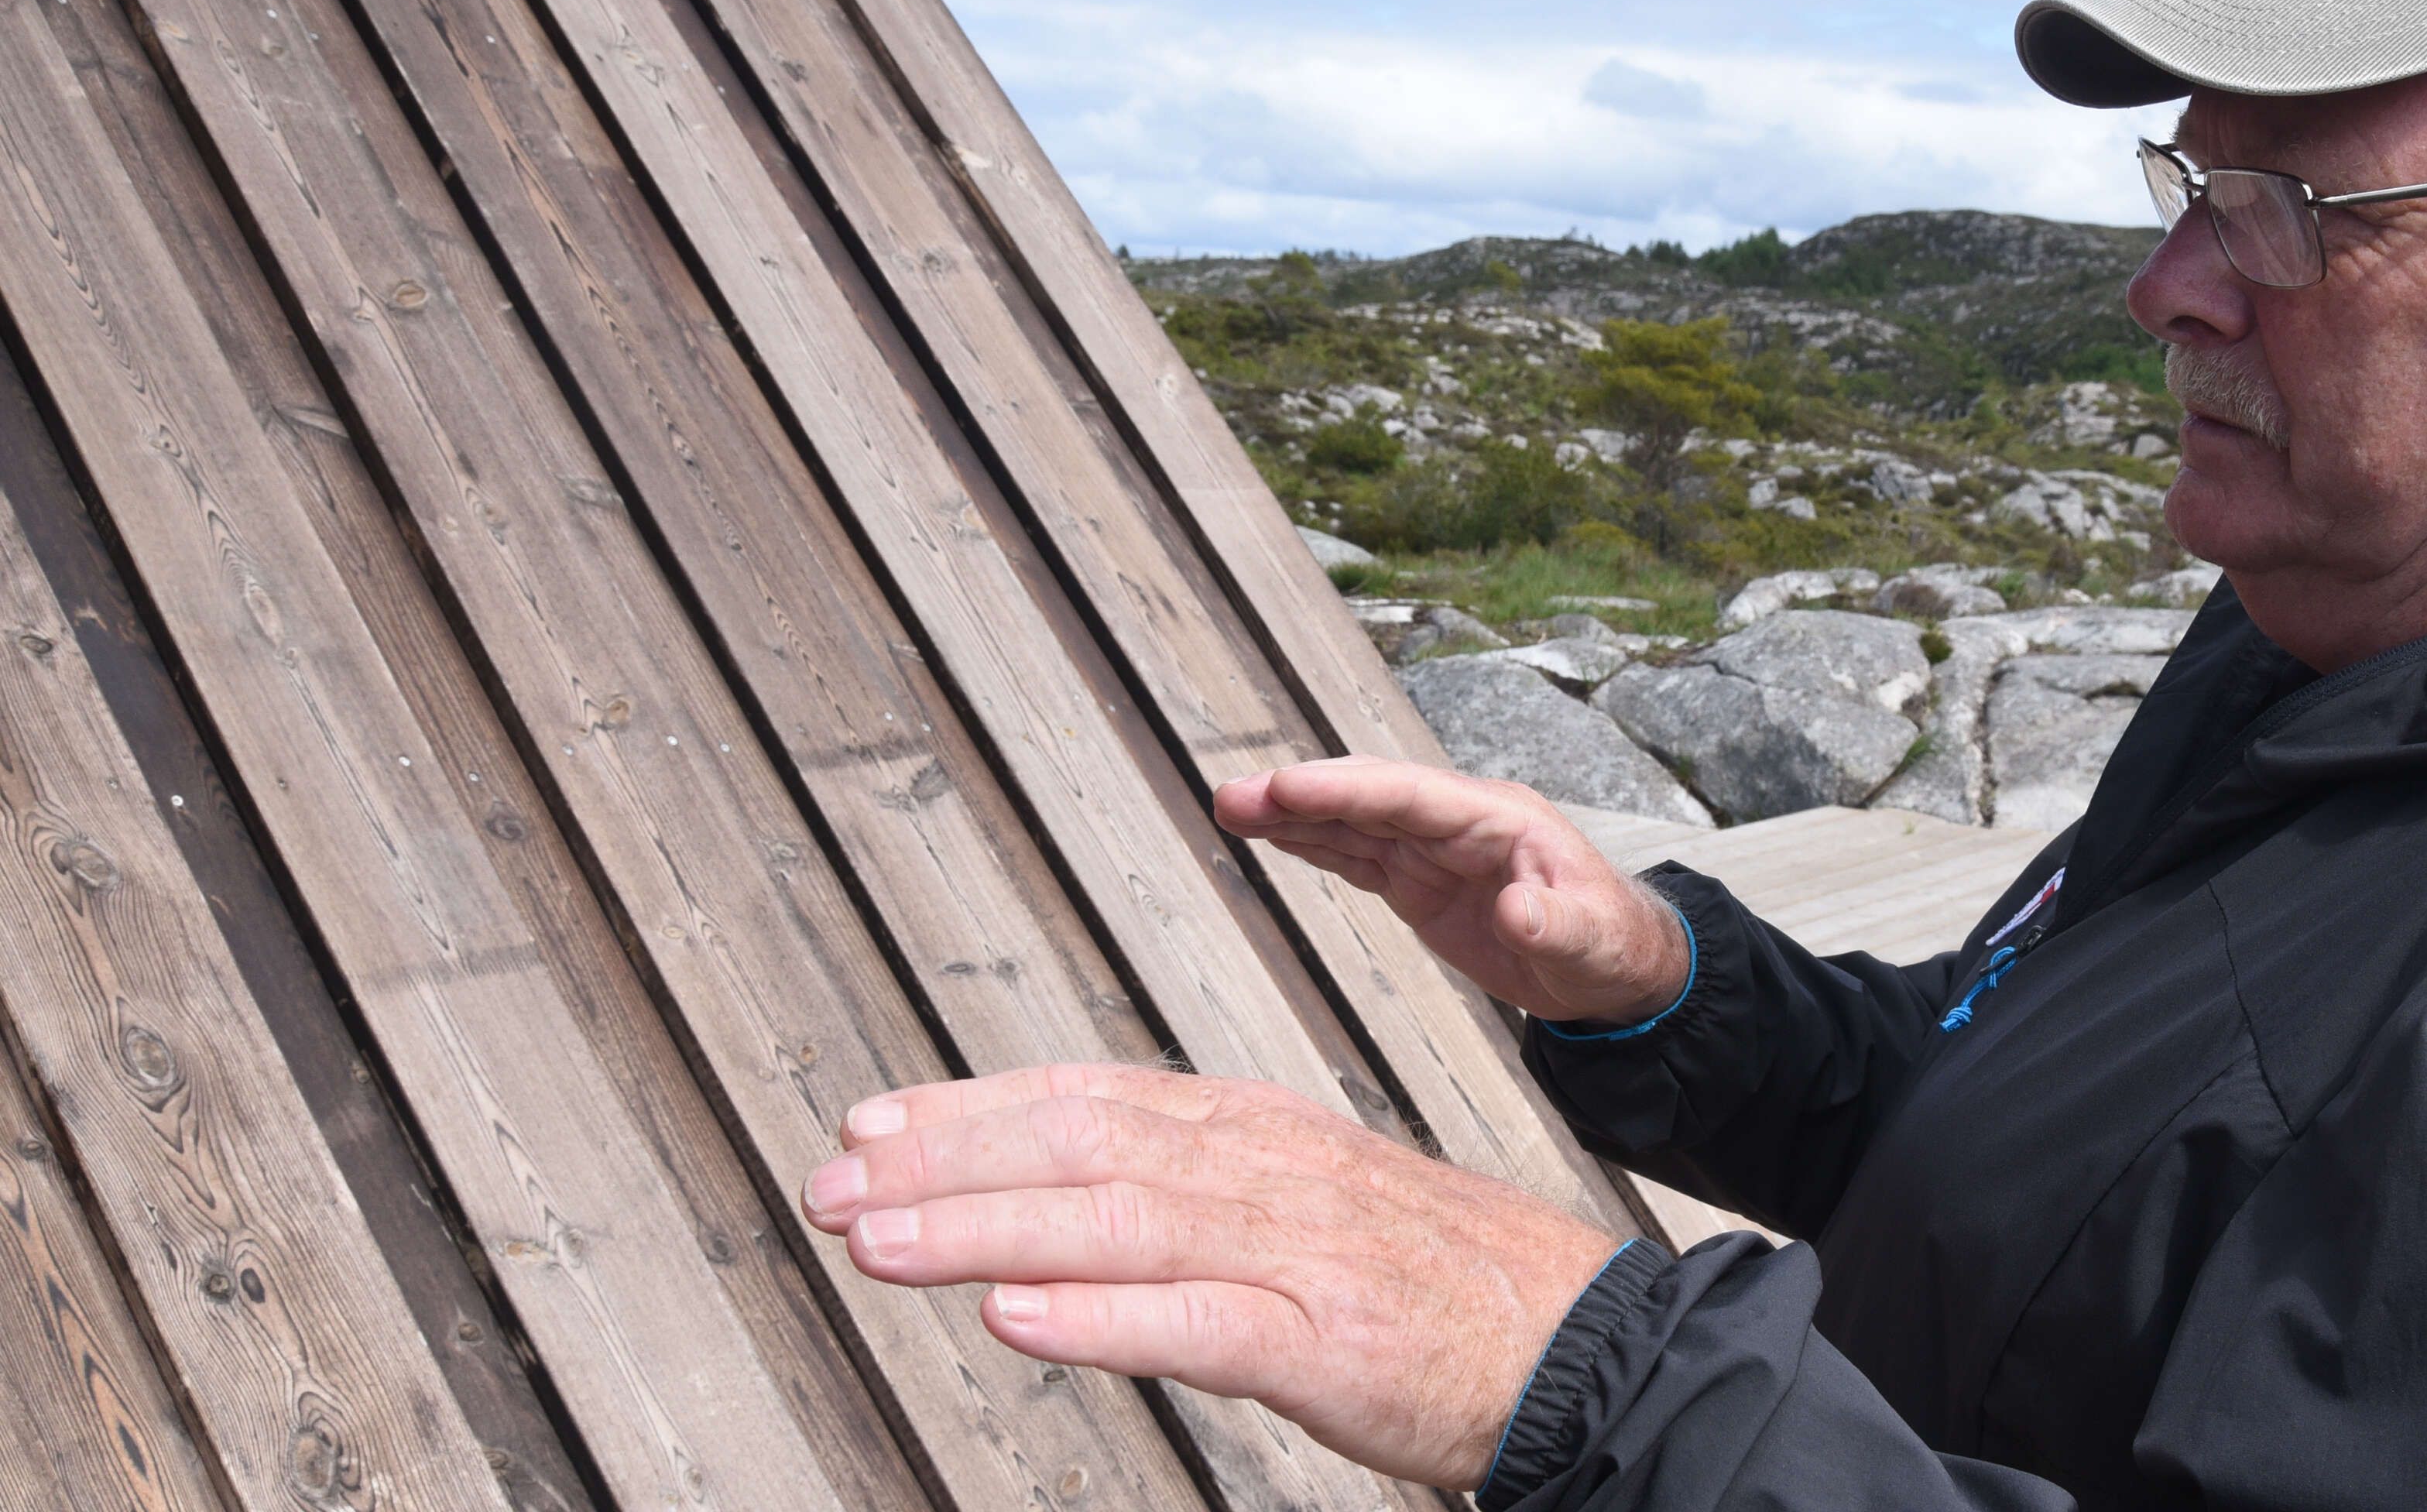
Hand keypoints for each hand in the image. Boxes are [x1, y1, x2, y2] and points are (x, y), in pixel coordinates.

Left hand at [802, 1062, 1622, 1487]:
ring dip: (984, 1228)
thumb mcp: (1304, 1207)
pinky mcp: (1328, 1344)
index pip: (1092, 1096)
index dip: (972, 1107)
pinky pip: (1200, 1325)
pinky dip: (1101, 1318)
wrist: (1578, 1338)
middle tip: (833, 1183)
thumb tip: (1060, 1213)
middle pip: (1083, 1144)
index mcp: (1259, 1132)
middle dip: (943, 1161)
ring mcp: (1297, 1254)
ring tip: (880, 1241)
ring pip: (1118, 1221)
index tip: (872, 1123)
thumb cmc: (1438, 1283)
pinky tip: (1019, 1316)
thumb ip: (1190, 1198)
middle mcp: (1268, 1173)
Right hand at [1214, 756, 1689, 1027]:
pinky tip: (1273, 836)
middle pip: (1370, 797)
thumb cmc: (1612, 942)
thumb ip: (1557, 925)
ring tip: (1231, 808)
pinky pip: (1360, 854)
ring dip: (1295, 816)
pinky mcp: (1422, 881)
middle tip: (1233, 798)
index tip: (1286, 788)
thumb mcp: (1593, 941)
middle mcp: (1459, 823)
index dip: (1345, 790)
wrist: (1616, 965)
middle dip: (1303, 795)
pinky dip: (1315, 843)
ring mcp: (1436, 850)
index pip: (1409, 794)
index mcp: (1498, 819)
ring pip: (1355, 821)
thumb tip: (1520, 913)